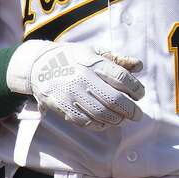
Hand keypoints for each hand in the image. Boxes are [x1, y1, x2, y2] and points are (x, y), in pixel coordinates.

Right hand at [6, 41, 144, 129]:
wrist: (38, 65)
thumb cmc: (72, 57)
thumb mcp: (93, 52)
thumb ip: (117, 59)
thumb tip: (139, 65)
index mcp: (92, 62)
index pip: (121, 77)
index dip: (135, 88)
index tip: (140, 94)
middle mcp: (82, 77)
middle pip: (113, 99)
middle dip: (130, 110)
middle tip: (138, 115)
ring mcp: (71, 93)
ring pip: (101, 113)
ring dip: (117, 120)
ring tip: (123, 119)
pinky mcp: (62, 106)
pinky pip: (85, 122)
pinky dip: (100, 125)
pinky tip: (107, 123)